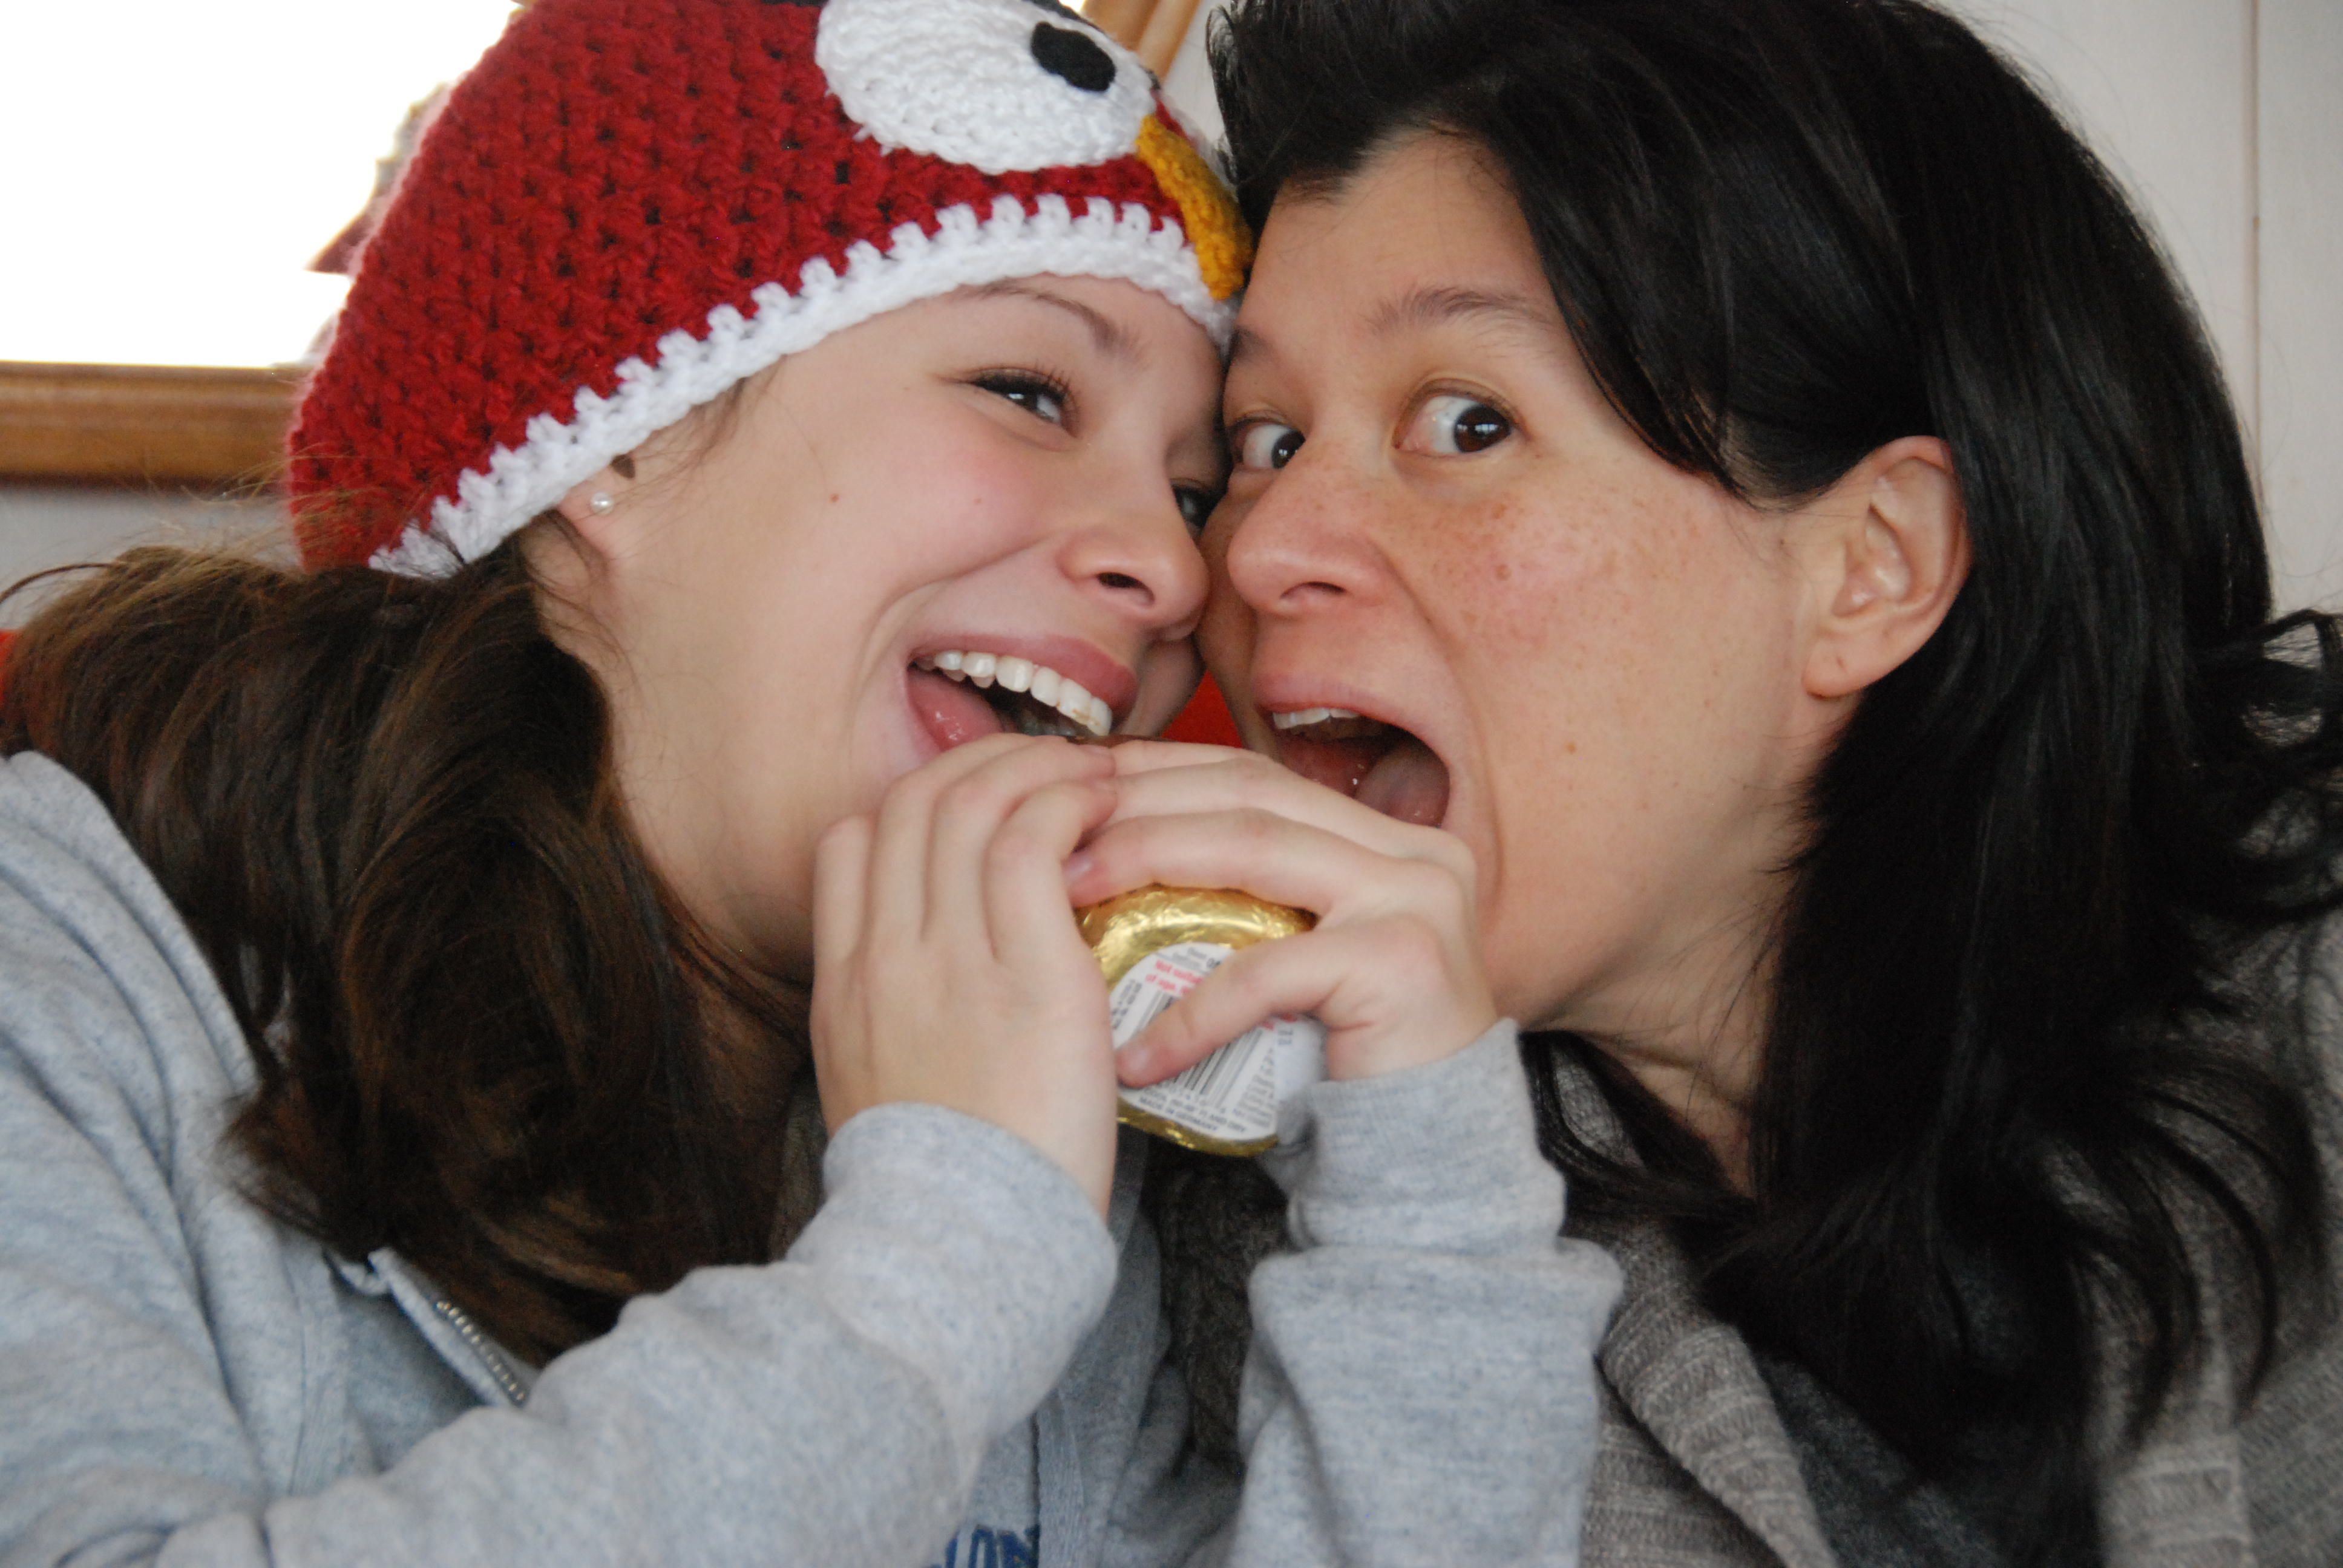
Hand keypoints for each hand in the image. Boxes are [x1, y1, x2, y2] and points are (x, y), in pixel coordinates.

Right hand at [812, 735, 1121, 1215]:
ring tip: (1095, 773)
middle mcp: (883, 956)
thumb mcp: (885, 1096)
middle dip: (985, 762)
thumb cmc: (947, 1194)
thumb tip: (948, 995)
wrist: (958, 1256)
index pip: (854, 842)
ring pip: (970, 801)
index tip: (981, 804)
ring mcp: (945, 958)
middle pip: (914, 802)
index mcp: (845, 986)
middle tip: (1050, 766)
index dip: (918, 801)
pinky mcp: (1024, 973)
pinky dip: (1069, 800)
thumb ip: (900, 1024)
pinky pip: (1033, 839)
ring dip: (1038, 767)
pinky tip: (1109, 804)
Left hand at [1065, 741, 1496, 1088]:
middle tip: (1048, 831)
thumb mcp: (1293, 956)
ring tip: (1064, 896)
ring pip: (1254, 849)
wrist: (1424, 1156)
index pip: (1254, 775)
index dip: (1159, 769)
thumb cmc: (1342, 1063)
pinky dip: (1192, 1011)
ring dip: (1146, 862)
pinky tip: (1135, 1051)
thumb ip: (1246, 898)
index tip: (1071, 781)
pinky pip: (1267, 971)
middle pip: (1250, 795)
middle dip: (1138, 803)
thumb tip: (1112, 848)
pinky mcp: (1400, 962)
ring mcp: (1415, 899)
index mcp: (1383, 836)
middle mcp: (1413, 852)